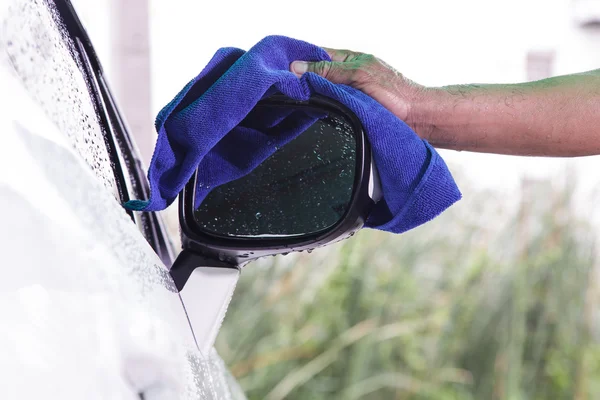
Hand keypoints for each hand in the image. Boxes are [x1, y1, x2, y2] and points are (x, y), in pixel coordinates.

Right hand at [290, 48, 426, 123]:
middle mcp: (345, 76)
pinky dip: (316, 110)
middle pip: (314, 75)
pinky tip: (306, 113)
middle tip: (281, 86)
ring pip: (319, 93)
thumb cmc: (396, 93)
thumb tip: (299, 67)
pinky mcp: (348, 112)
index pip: (315, 55)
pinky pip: (327, 109)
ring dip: (307, 97)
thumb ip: (329, 70)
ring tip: (290, 99)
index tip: (279, 67)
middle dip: (298, 80)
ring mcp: (346, 95)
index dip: (297, 59)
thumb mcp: (358, 75)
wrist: (416, 119)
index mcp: (348, 60)